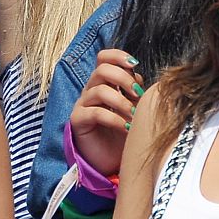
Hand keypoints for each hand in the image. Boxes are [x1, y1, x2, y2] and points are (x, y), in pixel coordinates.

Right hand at [69, 49, 145, 177]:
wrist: (109, 162)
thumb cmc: (123, 134)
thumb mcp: (135, 111)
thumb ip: (136, 93)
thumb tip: (140, 78)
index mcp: (105, 83)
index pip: (104, 58)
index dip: (117, 56)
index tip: (134, 64)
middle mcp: (92, 90)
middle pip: (102, 69)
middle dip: (123, 78)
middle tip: (138, 94)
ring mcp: (83, 104)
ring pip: (99, 90)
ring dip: (121, 101)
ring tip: (134, 116)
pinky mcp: (79, 120)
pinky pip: (96, 112)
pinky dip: (115, 119)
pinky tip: (126, 128)